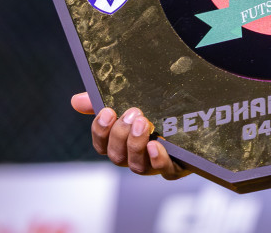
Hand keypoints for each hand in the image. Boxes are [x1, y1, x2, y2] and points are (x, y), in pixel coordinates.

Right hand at [71, 92, 186, 178]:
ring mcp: (154, 163)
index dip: (101, 131)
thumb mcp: (128, 102)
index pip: (102, 144)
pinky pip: (165, 170)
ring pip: (137, 165)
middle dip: (121, 134)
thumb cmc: (154, 114)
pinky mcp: (175, 166)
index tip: (107, 111)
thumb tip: (75, 100)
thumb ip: (102, 101)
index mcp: (121, 143)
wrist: (194, 121)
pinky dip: (158, 159)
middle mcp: (134, 157)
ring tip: (143, 123)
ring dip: (136, 144)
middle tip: (132, 113)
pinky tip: (156, 145)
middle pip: (117, 156)